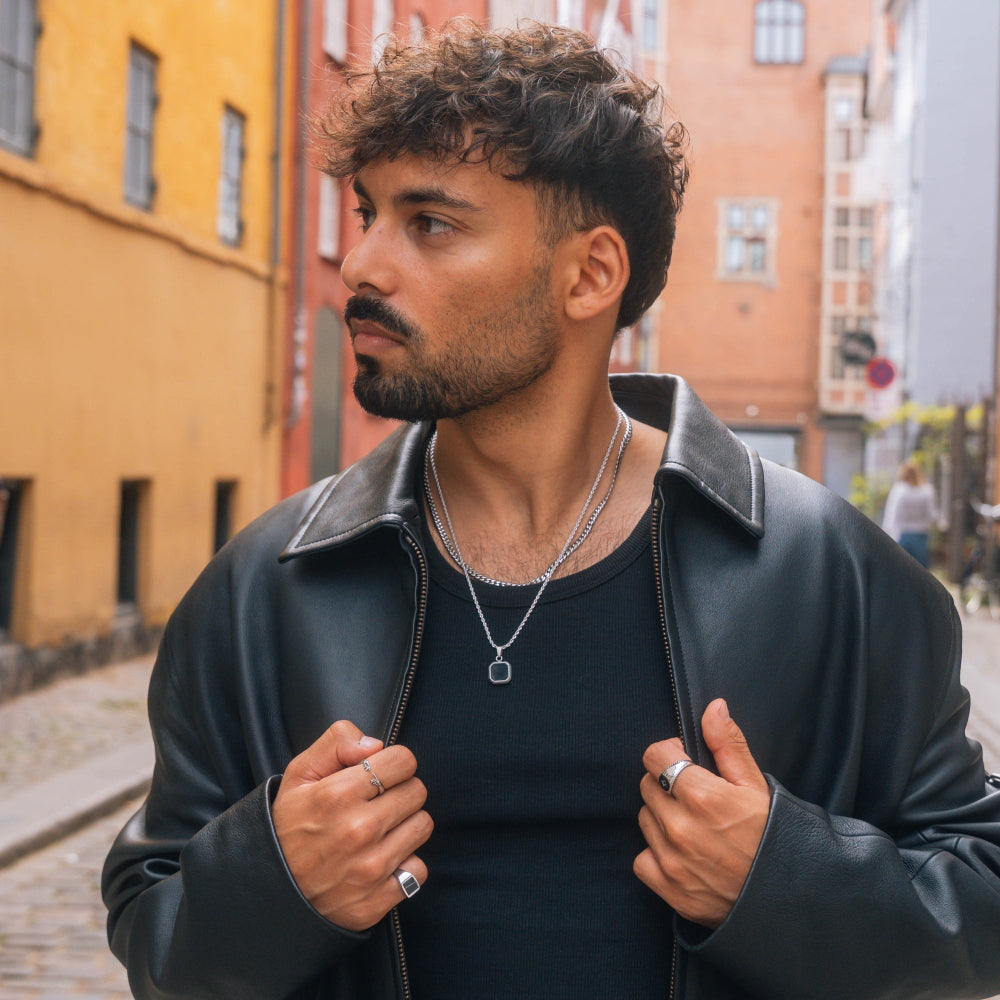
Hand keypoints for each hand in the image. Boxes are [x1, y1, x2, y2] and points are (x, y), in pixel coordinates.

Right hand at [272, 720, 432, 930]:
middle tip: (376, 803)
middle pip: (417, 791)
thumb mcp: (300, 774)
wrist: (269, 890)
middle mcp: (359, 830)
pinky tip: (380, 860)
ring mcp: (370, 867)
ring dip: (405, 825)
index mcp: (339, 794)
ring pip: (422, 825)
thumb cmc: (288, 825)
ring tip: (379, 830)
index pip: (404, 761)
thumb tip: (376, 745)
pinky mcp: (378, 898)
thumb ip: (337, 742)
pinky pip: (418, 869)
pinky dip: (404, 865)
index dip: (393, 763)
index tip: (378, 774)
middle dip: (400, 791)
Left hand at [634, 699, 769, 928]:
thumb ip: (728, 744)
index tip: (686, 763)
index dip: (670, 754)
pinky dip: (656, 855)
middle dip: (666, 785)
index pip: (654, 756)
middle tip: (695, 798)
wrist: (789, 897)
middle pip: (647, 786)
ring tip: (695, 826)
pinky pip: (641, 859)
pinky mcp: (668, 888)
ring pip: (645, 820)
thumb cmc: (774, 836)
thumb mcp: (756, 785)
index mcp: (701, 796)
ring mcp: (672, 860)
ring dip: (662, 818)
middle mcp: (680, 828)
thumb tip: (713, 708)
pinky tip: (683, 854)